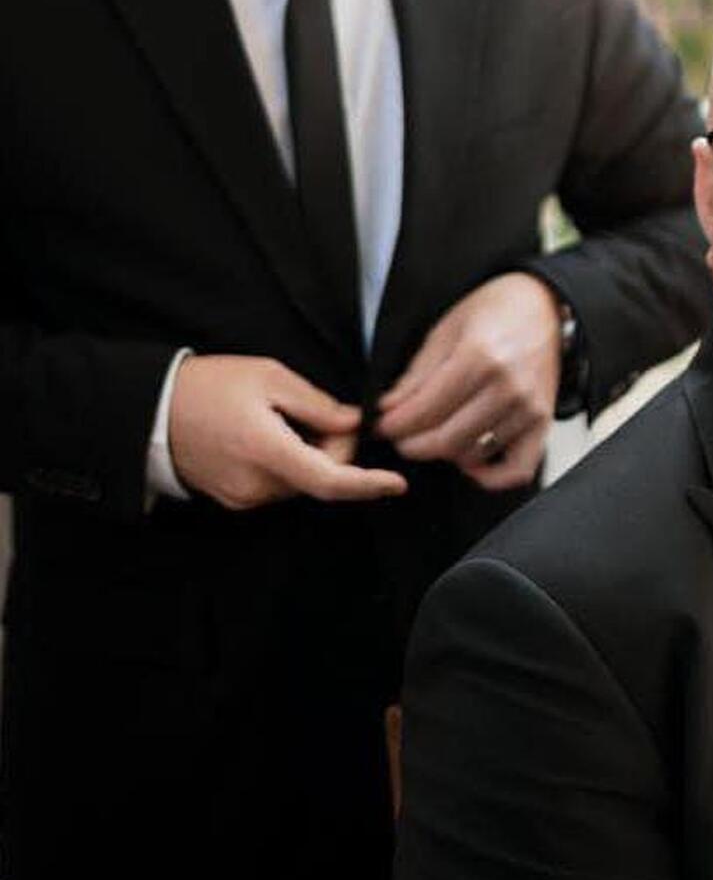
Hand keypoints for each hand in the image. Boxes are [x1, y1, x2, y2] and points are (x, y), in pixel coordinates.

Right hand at [170, 355, 406, 509]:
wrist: (148, 411)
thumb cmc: (208, 386)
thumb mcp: (268, 378)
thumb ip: (317, 405)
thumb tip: (354, 425)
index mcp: (267, 452)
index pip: (330, 480)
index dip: (368, 484)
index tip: (398, 483)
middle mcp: (257, 486)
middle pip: (320, 477)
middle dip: (333, 450)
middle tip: (316, 413)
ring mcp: (244, 499)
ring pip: (302, 482)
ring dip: (309, 456)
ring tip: (278, 420)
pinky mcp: (235, 501)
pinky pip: (279, 485)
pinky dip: (288, 464)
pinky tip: (266, 436)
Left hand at [375, 273, 561, 490]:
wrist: (541, 305)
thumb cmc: (494, 311)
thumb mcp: (446, 330)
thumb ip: (417, 374)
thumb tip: (388, 409)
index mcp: (480, 357)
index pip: (426, 410)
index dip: (396, 425)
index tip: (383, 426)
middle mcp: (508, 387)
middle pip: (447, 440)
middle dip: (413, 445)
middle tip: (401, 437)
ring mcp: (529, 408)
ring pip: (474, 454)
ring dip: (445, 455)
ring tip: (432, 438)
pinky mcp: (544, 422)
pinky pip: (518, 469)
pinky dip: (491, 477)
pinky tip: (470, 463)